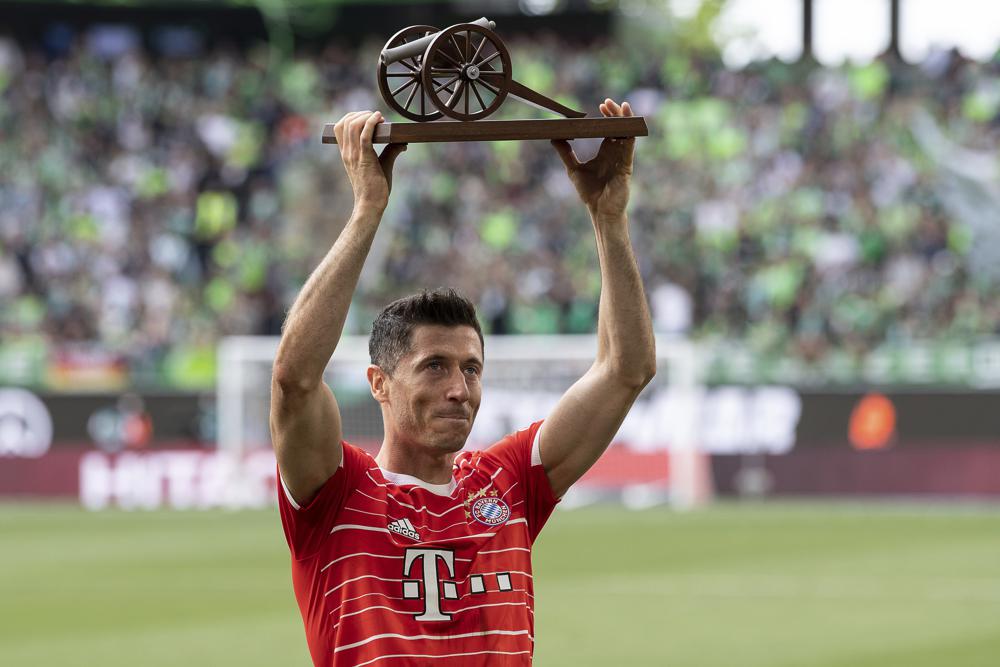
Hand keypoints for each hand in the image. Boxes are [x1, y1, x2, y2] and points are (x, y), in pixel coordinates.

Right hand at [332, 110, 406, 211]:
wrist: (371, 204)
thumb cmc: (375, 188)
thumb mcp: (382, 165)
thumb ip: (390, 151)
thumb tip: (403, 141)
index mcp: (347, 153)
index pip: (340, 127)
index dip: (353, 116)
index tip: (368, 117)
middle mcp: (347, 152)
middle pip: (346, 122)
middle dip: (361, 113)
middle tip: (376, 117)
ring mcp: (354, 155)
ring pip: (353, 125)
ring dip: (367, 116)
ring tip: (380, 118)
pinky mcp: (365, 159)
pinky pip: (365, 135)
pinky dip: (372, 123)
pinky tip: (380, 119)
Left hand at [551, 98, 634, 219]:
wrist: (599, 210)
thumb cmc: (590, 193)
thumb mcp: (573, 169)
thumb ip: (565, 153)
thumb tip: (553, 137)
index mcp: (606, 152)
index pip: (610, 129)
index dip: (608, 117)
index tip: (601, 106)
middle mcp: (616, 152)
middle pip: (620, 127)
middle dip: (616, 113)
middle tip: (607, 103)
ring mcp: (623, 158)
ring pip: (627, 133)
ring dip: (625, 119)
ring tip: (620, 106)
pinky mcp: (627, 165)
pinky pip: (630, 146)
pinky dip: (630, 133)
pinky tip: (628, 123)